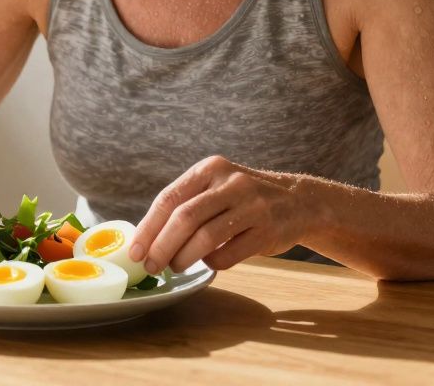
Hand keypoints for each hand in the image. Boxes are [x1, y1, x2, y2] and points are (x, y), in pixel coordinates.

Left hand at [129, 156, 312, 273]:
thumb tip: (146, 238)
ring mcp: (252, 205)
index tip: (135, 251)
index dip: (148, 227)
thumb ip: (186, 203)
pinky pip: (229, 254)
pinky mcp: (267, 230)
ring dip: (184, 258)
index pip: (169, 198)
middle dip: (162, 246)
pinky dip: (212, 263)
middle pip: (185, 218)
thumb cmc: (243, 199)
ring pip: (206, 237)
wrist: (298, 202)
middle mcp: (231, 182)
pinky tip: (208, 262)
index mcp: (210, 168)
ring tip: (175, 266)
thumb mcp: (216, 186)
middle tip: (151, 266)